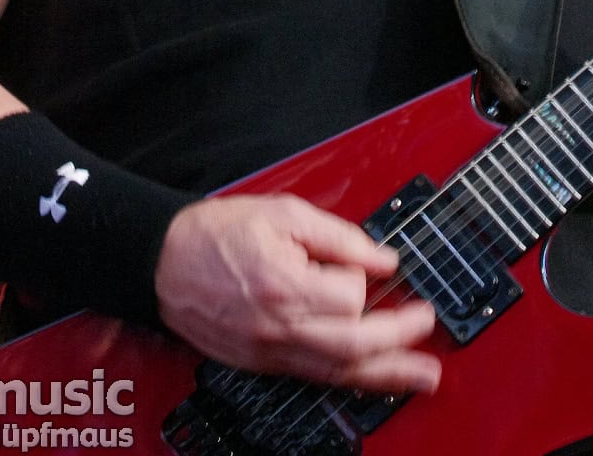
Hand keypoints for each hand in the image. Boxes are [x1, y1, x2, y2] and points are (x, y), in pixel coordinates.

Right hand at [154, 193, 439, 393]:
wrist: (164, 263)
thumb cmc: (215, 234)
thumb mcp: (282, 213)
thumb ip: (338, 236)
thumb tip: (382, 258)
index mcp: (286, 285)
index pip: (351, 295)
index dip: (366, 277)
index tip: (373, 263)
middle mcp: (281, 327)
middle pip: (354, 345)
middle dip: (399, 339)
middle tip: (428, 327)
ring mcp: (271, 352)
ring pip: (339, 371)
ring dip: (387, 375)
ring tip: (422, 377)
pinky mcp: (264, 363)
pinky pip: (316, 377)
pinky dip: (350, 379)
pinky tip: (373, 378)